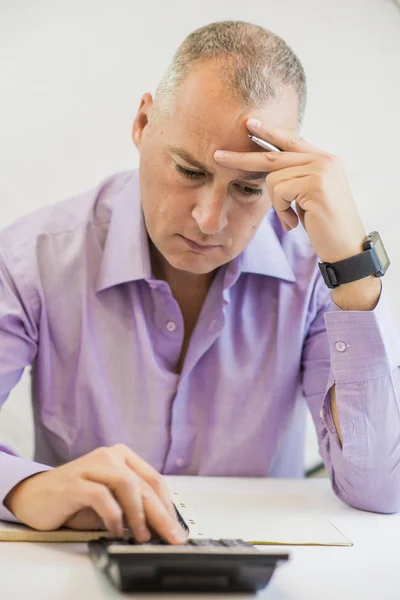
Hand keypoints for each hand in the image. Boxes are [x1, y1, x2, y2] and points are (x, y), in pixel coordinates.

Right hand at [3, 444, 186, 543]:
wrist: (33, 496)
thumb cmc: (73, 499)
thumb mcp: (110, 502)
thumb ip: (132, 508)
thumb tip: (158, 527)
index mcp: (122, 456)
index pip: (154, 479)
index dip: (168, 505)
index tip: (177, 527)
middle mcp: (109, 456)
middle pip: (144, 484)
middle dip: (161, 514)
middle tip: (170, 536)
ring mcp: (91, 465)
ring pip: (127, 485)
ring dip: (138, 514)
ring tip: (141, 536)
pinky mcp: (74, 482)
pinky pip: (101, 496)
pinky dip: (113, 515)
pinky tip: (116, 530)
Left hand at [214, 118, 366, 263]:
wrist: (346, 248)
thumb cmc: (325, 225)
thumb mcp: (309, 196)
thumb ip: (296, 177)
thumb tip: (269, 169)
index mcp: (325, 159)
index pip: (291, 140)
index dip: (269, 132)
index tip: (249, 124)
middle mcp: (324, 159)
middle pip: (273, 154)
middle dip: (242, 159)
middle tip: (217, 156)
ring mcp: (321, 170)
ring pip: (273, 179)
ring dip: (277, 205)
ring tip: (291, 219)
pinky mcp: (315, 184)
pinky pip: (279, 193)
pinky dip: (281, 212)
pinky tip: (294, 223)